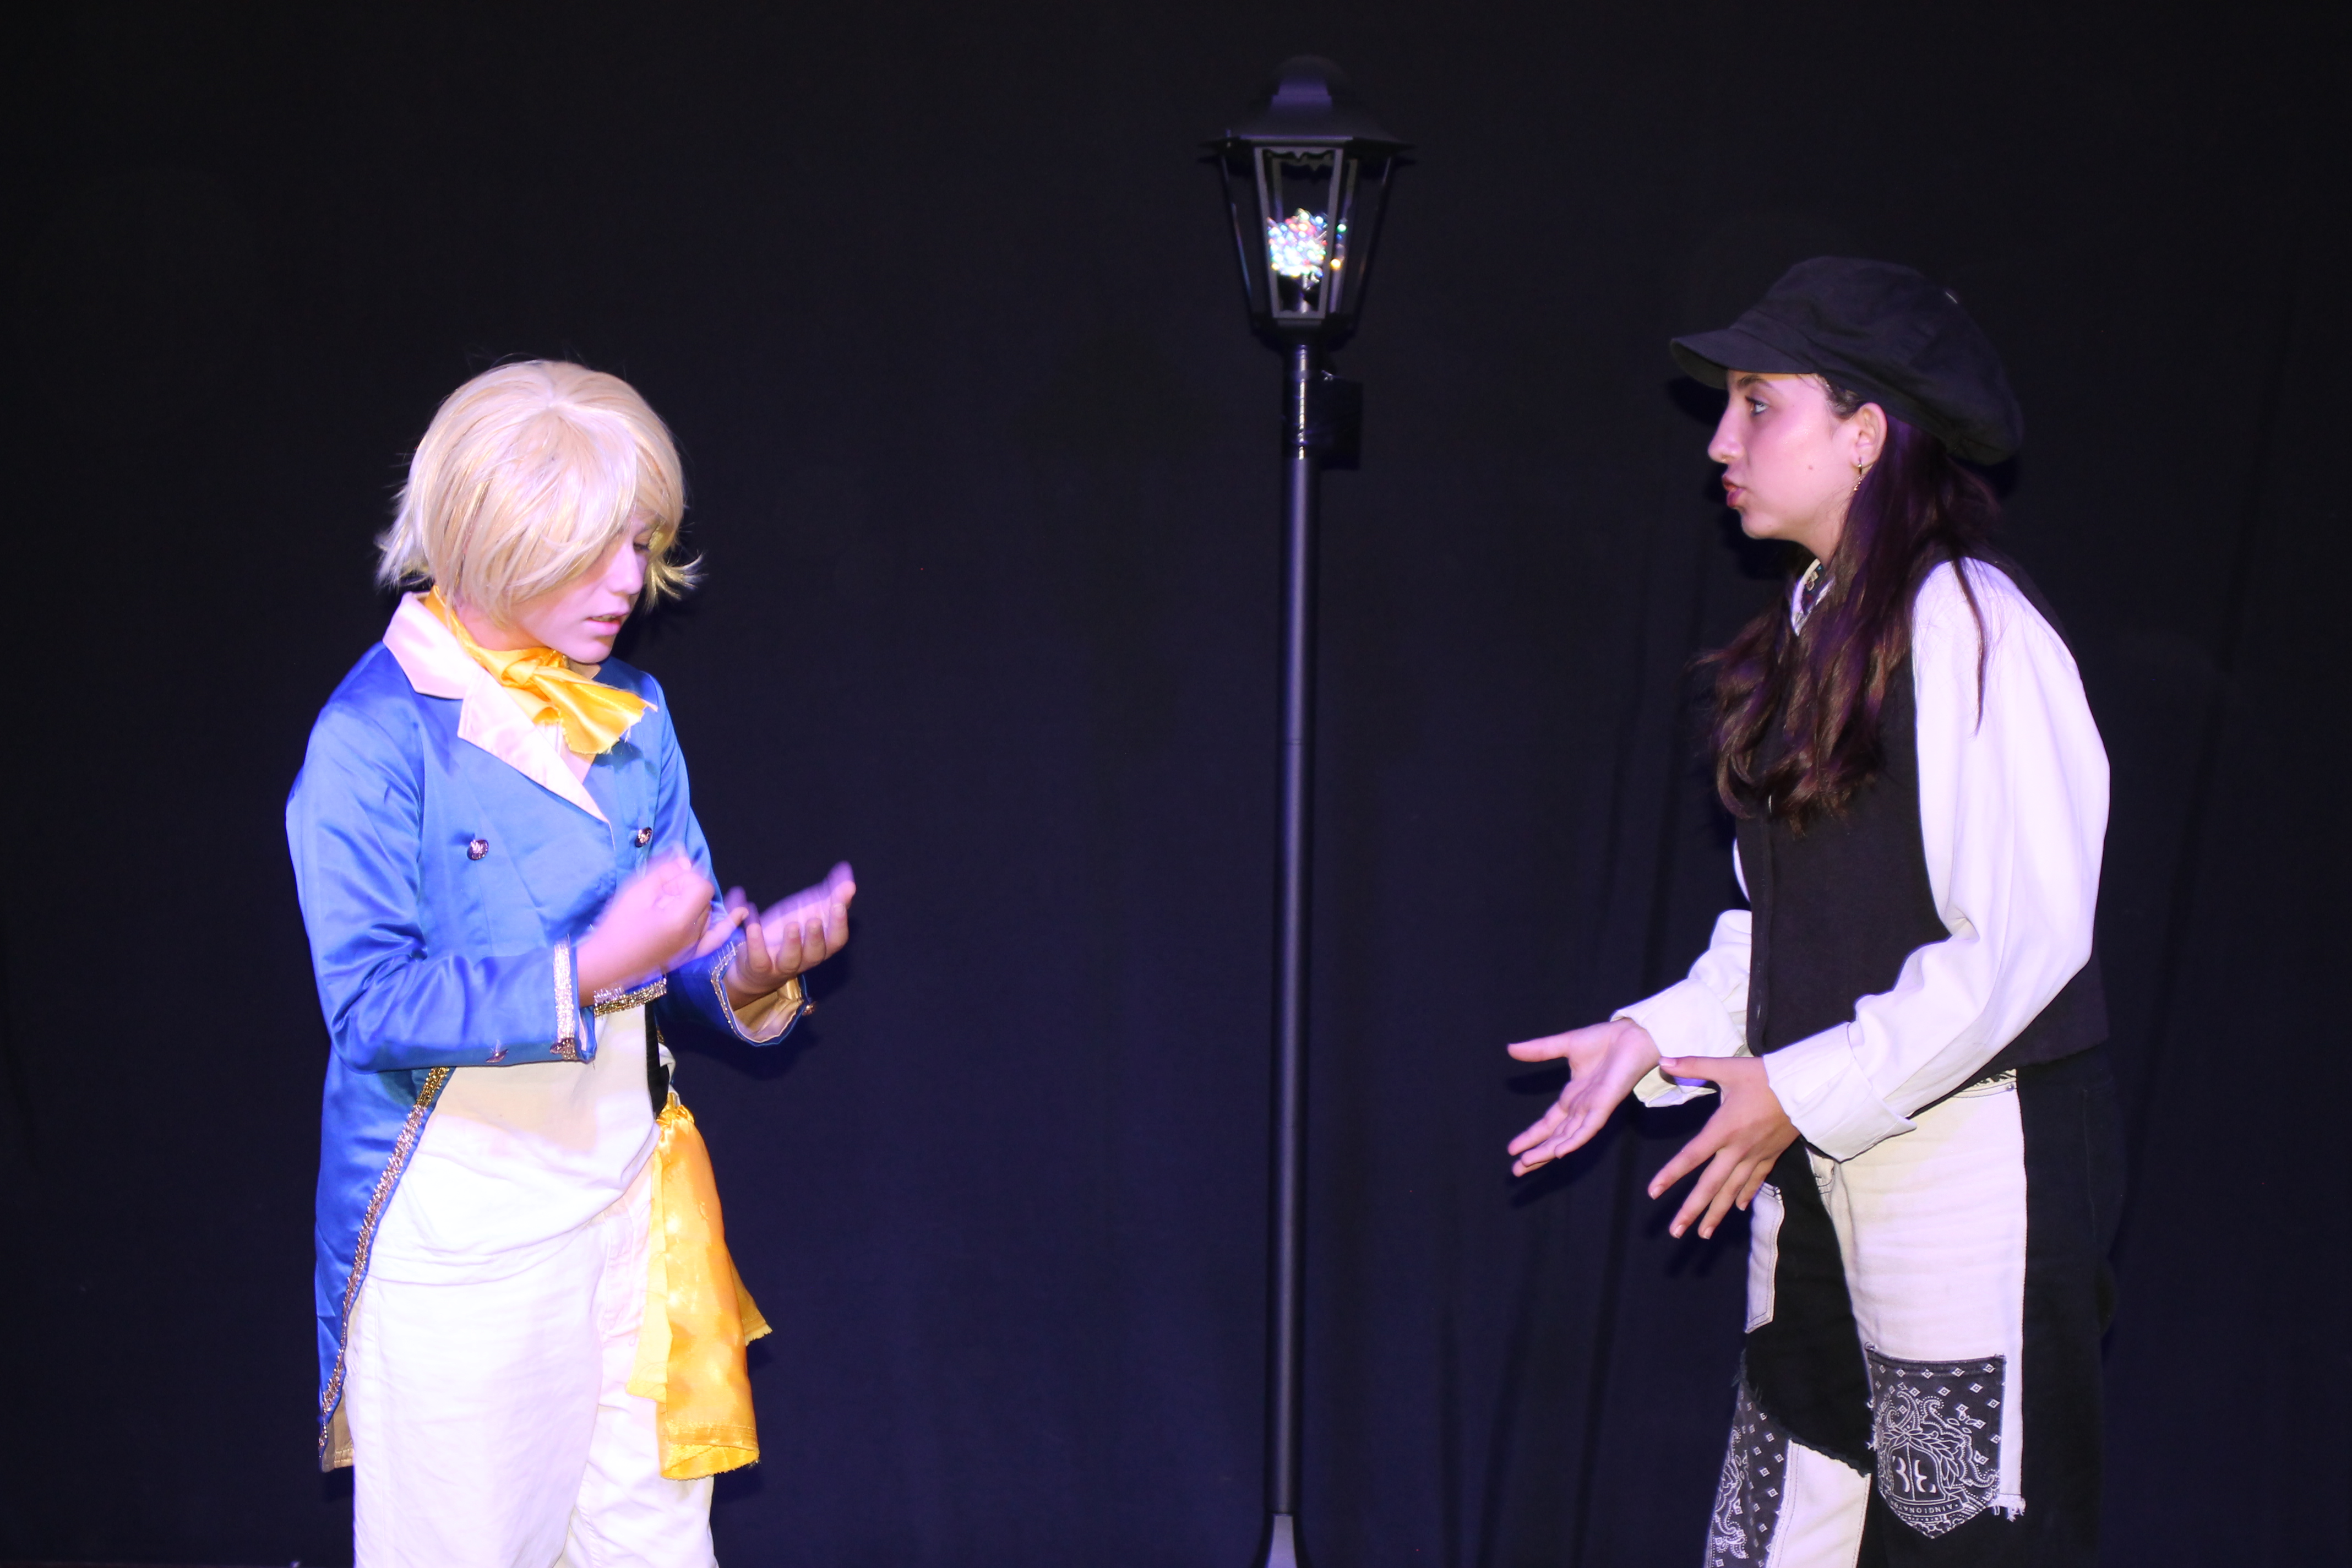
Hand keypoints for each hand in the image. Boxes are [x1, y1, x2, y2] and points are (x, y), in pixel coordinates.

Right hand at [577, 851, 736, 997]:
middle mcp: (693, 935)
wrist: (607, 964)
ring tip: (667, 907)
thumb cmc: (616, 927)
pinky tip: (742, 913)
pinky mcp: (690, 955)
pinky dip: (727, 923)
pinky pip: (716, 937)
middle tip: (660, 896)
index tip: (664, 885)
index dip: (685, 879)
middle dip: (687, 889)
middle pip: (705, 898)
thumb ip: (665, 873)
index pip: (702, 886)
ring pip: (708, 913)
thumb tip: (686, 860)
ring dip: (695, 903)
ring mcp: (694, 947)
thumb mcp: (636, 892)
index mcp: (680, 920)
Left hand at [720, 861, 855, 1006]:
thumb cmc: (790, 933)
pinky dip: (756, 943)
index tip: (839, 903)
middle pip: (816, 953)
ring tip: (792, 924)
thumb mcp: (808, 910)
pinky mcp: (760, 966)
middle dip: (816, 937)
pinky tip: (754, 925)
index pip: (836, 938)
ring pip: (791, 959)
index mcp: (821, 945)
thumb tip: (846, 869)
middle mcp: (804, 958)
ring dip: (792, 942)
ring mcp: (781, 964)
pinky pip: (759, 959)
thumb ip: (830, 893)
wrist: (758, 962)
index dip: (839, 923)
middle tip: (815, 920)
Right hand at [1506, 1020, 1659, 1175]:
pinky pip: (1588, 1128)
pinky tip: (1560, 1152)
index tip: (1513, 1150)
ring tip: (1527, 1163)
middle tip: (1516, 1170)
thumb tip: (1510, 1049)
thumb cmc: (1605, 1040)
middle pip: (1554, 1137)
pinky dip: (1574, 1141)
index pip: (1548, 1124)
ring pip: (1567, 1138)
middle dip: (1535, 1153)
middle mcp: (1581, 1108)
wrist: (1631, 1034)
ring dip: (1547, 1151)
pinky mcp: (1605, 1106)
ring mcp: (1592, 1109)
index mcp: (1572, 1097)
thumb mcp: (1564, 1045)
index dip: (1531, 1137)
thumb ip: (1539, 1050)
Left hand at [1646, 1055, 1799, 1239]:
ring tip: (1703, 1234)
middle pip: (1711, 1185)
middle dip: (1692, 1210)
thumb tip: (1664, 1060)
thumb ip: (1694, 1065)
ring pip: (1733, 1191)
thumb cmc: (1765, 1076)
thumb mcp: (1728, 1067)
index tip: (1653, 1192)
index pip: (1691, 1156)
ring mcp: (1756, 1155)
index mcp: (1723, 1129)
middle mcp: (1738, 1149)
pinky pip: (1755, 1181)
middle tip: (1675, 1232)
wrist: (1808, 1087)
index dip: (1671, 1175)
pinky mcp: (1772, 1155)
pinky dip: (1745, 1195)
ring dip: (1717, 1213)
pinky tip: (1737, 1208)